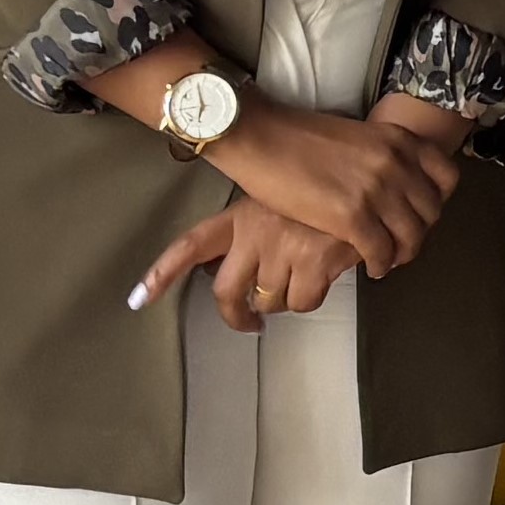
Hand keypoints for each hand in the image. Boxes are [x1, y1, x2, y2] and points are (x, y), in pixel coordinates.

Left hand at [137, 196, 362, 334]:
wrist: (366, 181)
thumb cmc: (320, 196)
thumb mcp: (277, 203)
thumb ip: (251, 234)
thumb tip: (225, 274)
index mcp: (240, 215)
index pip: (190, 245)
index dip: (162, 274)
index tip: (138, 299)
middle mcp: (254, 232)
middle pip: (226, 291)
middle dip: (236, 316)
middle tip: (250, 324)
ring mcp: (282, 247)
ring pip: (269, 301)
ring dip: (286, 298)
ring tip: (306, 275)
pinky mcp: (312, 261)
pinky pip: (302, 302)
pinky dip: (312, 296)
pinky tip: (325, 276)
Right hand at [211, 100, 466, 272]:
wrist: (262, 137)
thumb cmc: (298, 137)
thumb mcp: (358, 136)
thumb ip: (382, 156)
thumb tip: (391, 182)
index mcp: (399, 139)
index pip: (446, 177)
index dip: (439, 201)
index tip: (424, 213)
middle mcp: (396, 163)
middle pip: (431, 212)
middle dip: (420, 232)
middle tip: (403, 242)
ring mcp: (377, 190)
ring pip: (411, 237)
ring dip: (402, 253)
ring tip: (389, 260)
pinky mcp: (352, 217)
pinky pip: (382, 252)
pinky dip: (380, 264)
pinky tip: (371, 267)